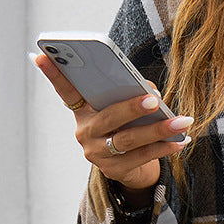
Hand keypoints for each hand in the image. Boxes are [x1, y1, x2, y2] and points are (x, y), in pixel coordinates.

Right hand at [31, 52, 192, 194]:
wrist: (131, 167)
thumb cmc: (126, 126)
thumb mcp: (121, 109)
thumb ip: (128, 95)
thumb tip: (149, 92)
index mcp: (82, 111)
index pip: (65, 90)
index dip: (53, 73)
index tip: (40, 53)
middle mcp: (85, 132)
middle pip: (109, 117)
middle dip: (132, 107)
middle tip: (153, 100)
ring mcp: (97, 154)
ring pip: (129, 139)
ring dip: (159, 130)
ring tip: (182, 122)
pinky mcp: (114, 170)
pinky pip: (142, 157)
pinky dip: (164, 147)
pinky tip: (181, 140)